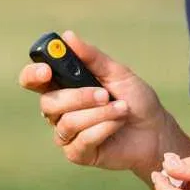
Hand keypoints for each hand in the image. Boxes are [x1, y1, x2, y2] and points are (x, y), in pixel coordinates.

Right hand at [17, 31, 170, 173]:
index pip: (34, 80)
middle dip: (79, 97)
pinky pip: (81, 140)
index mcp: (64, 86)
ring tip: (121, 109)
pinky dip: (103, 129)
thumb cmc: (136, 100)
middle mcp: (60, 110)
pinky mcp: (77, 153)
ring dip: (99, 113)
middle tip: (105, 94)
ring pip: (67, 122)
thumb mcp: (117, 72)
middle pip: (48, 103)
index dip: (33, 75)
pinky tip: (117, 125)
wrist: (156, 131)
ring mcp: (67, 133)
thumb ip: (92, 57)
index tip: (46, 71)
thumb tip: (67, 36)